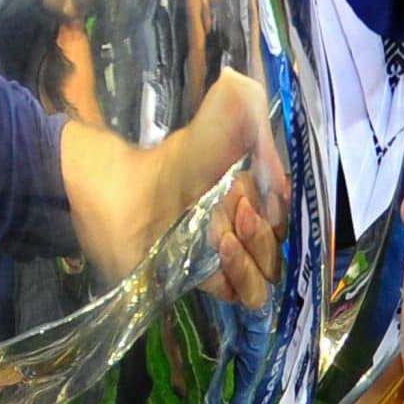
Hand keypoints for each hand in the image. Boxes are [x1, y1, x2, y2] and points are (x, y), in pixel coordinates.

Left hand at [183, 70, 287, 307]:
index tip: (263, 193)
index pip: (288, 212)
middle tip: (236, 212)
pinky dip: (241, 279)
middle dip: (266, 230)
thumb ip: (241, 108)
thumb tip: (268, 125)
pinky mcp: (207, 281)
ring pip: (270, 272)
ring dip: (255, 255)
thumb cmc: (166, 162)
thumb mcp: (210, 123)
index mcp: (252, 192)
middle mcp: (244, 225)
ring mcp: (227, 256)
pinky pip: (247, 296)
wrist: (115, 194)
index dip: (280, 206)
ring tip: (222, 235)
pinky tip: (217, 254)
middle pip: (281, 244)